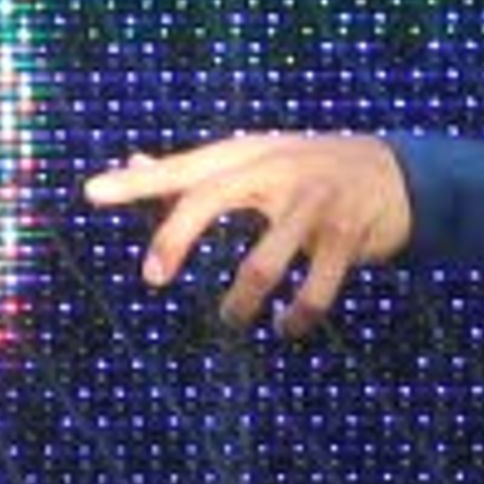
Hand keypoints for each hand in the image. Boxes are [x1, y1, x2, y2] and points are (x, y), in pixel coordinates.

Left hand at [83, 131, 415, 340]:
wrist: (392, 172)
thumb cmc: (305, 170)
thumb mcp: (253, 160)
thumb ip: (194, 171)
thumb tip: (130, 162)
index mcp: (244, 155)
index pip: (181, 168)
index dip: (136, 182)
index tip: (91, 193)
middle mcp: (273, 170)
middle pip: (208, 200)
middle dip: (175, 240)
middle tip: (152, 278)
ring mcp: (310, 204)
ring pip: (262, 265)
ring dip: (241, 304)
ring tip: (230, 320)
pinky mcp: (344, 237)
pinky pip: (314, 291)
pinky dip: (297, 318)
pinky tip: (288, 328)